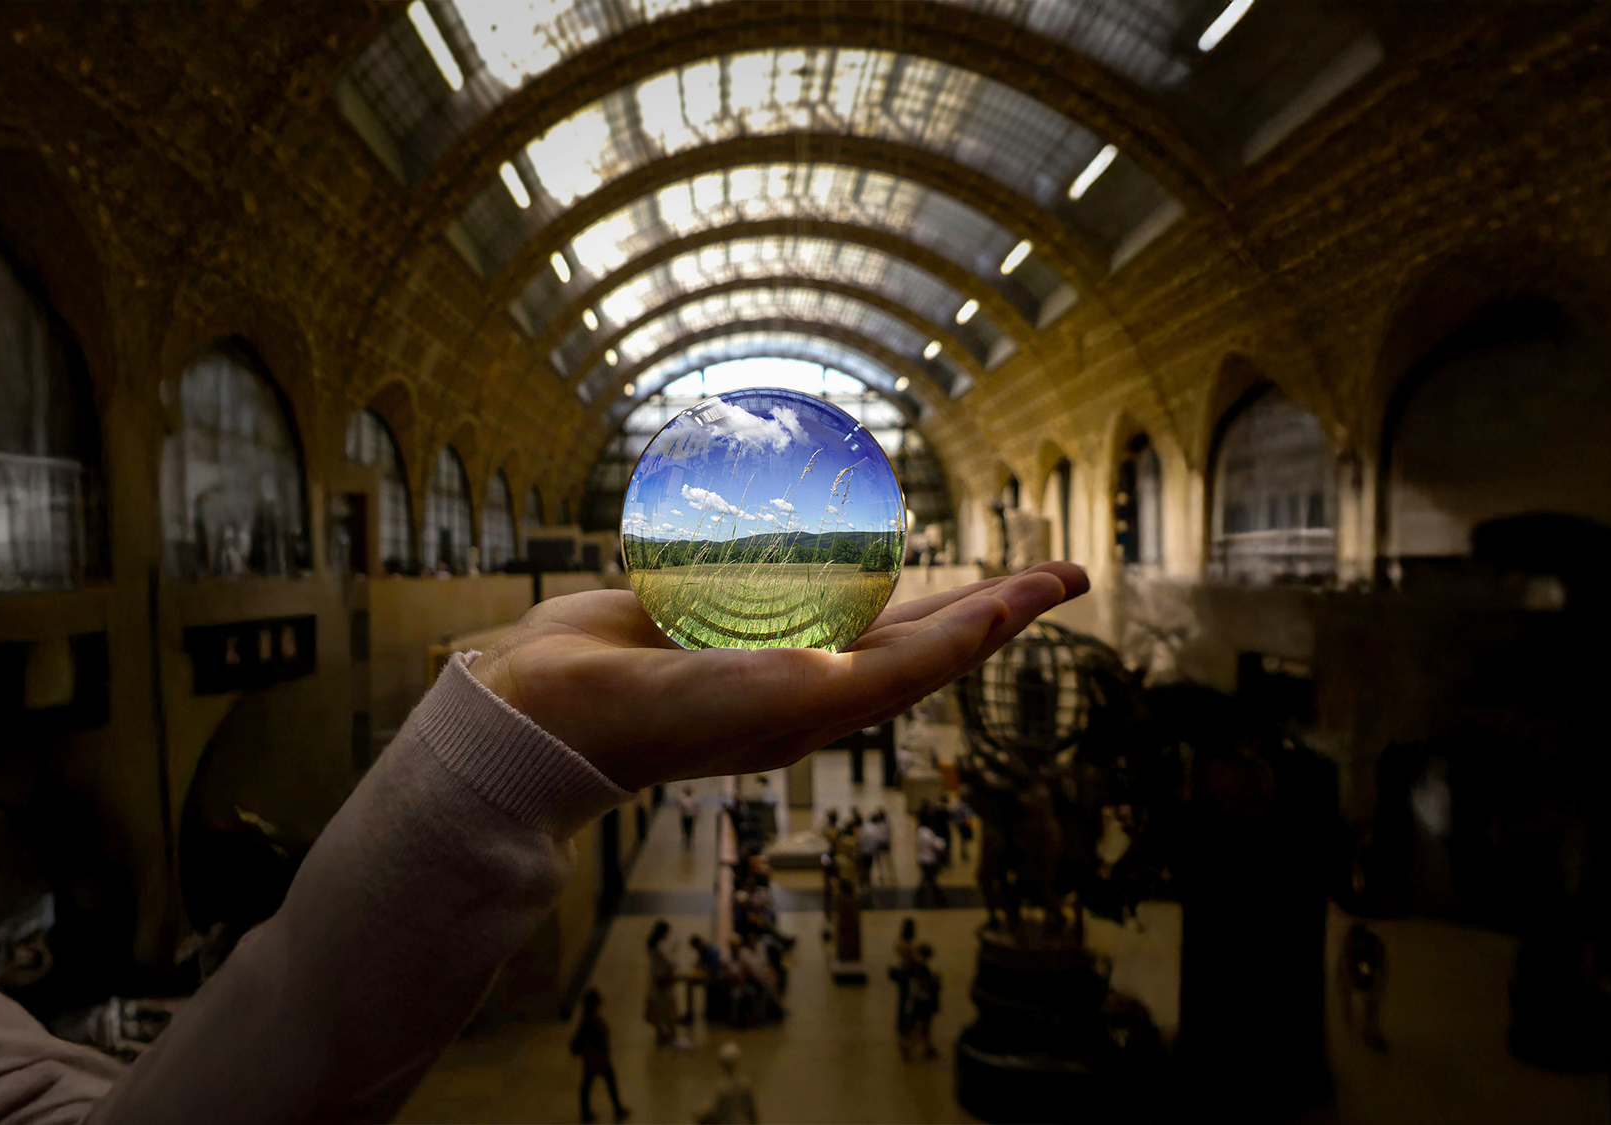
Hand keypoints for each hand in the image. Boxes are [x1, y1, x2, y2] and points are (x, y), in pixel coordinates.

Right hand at [468, 562, 1087, 790]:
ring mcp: (757, 645)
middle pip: (920, 629)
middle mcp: (806, 676)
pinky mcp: (707, 613)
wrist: (551, 714)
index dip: (1002, 617)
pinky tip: (827, 531)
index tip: (1056, 581)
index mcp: (832, 701)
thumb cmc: (671, 716)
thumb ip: (884, 669)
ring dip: (915, 578)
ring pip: (857, 601)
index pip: (940, 653)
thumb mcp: (790, 697)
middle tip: (1059, 570)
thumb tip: (974, 636)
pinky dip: (819, 552)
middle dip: (992, 602)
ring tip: (963, 555)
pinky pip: (778, 573)